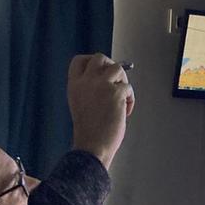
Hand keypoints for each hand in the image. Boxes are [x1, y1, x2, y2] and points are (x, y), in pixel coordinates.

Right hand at [67, 53, 134, 168]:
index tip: (100, 72)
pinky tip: (125, 112)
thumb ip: (90, 89)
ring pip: (117, 68)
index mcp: (74, 85)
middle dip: (110, 66)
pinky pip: (128, 87)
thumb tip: (108, 79)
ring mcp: (100, 85)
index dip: (91, 62)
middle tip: (115, 82)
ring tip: (121, 98)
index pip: (79, 61)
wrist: (92, 146)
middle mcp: (86, 81)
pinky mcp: (115, 93)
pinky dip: (130, 99)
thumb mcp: (81, 104)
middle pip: (99, 57)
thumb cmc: (89, 131)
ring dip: (122, 81)